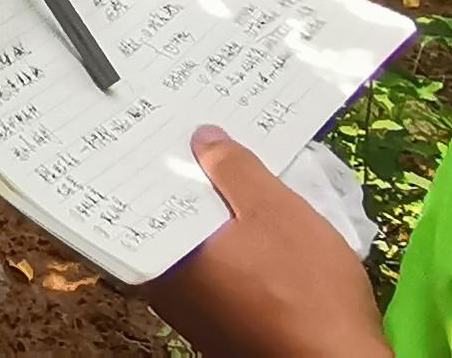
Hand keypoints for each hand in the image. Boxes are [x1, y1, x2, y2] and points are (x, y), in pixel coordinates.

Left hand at [132, 129, 386, 356]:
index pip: (146, 197)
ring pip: (193, 244)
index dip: (160, 160)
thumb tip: (202, 138)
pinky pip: (214, 270)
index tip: (166, 128)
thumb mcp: (275, 210)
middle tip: (204, 140)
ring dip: (212, 213)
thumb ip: (234, 169)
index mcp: (163, 258)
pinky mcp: (220, 322)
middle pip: (168, 218)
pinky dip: (228, 244)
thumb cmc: (306, 290)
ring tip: (234, 175)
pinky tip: (254, 227)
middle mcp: (165, 287)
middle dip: (187, 181)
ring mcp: (192, 309)